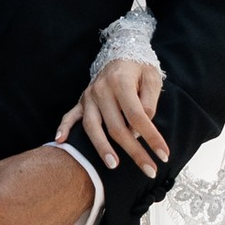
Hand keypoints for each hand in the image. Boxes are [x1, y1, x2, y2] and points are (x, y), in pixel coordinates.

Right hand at [54, 57, 167, 179]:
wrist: (121, 53)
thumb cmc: (139, 69)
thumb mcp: (152, 80)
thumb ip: (149, 103)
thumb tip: (139, 130)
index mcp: (121, 82)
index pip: (137, 116)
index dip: (151, 137)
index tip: (164, 156)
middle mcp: (102, 90)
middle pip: (116, 127)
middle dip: (134, 152)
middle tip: (150, 171)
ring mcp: (89, 96)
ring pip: (92, 127)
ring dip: (102, 148)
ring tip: (113, 165)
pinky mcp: (81, 101)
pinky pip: (70, 116)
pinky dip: (64, 128)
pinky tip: (61, 141)